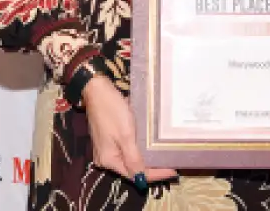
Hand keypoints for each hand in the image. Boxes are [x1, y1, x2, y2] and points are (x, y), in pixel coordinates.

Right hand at [83, 75, 176, 189]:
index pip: (135, 175)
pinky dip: (139, 151)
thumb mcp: (125, 134)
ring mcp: (108, 149)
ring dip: (146, 160)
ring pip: (130, 160)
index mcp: (109, 160)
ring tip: (164, 158)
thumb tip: (142, 179)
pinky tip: (150, 148)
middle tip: (171, 165)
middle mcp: (107, 159)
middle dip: (151, 169)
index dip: (154, 175)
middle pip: (132, 170)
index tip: (172, 171)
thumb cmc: (112, 110)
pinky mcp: (110, 140)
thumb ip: (133, 157)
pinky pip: (127, 151)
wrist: (97, 91)